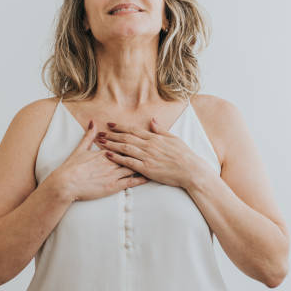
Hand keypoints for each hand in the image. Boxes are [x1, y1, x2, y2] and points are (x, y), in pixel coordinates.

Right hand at [52, 120, 149, 201]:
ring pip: (132, 167)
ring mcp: (113, 174)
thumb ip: (89, 136)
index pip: (122, 144)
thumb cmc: (72, 167)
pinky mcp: (113, 186)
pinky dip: (140, 179)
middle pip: (130, 154)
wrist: (66, 183)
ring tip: (155, 161)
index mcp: (104, 152)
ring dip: (144, 164)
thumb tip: (92, 122)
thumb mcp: (81, 149)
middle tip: (155, 148)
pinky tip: (149, 177)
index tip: (143, 137)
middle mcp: (111, 161)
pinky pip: (130, 182)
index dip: (132, 141)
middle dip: (142, 151)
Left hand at [95, 118, 209, 188]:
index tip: (110, 124)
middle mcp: (149, 145)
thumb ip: (160, 130)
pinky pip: (128, 162)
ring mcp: (147, 157)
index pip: (134, 130)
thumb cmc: (184, 155)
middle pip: (126, 138)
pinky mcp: (146, 168)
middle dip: (112, 135)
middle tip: (100, 133)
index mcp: (154, 138)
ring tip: (101, 142)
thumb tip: (152, 120)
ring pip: (125, 148)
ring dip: (111, 144)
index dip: (121, 127)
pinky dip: (117, 158)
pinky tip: (108, 155)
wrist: (191, 170)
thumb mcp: (173, 139)